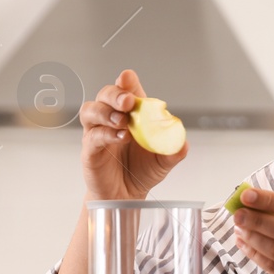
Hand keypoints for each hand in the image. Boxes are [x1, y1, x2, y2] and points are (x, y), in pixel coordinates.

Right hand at [78, 69, 188, 200]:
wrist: (126, 196)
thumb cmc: (141, 171)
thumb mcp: (164, 161)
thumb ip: (173, 150)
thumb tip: (183, 142)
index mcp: (131, 114)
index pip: (126, 90)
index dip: (126, 81)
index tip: (127, 77)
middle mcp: (111, 119)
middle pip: (105, 95)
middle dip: (116, 94)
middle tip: (128, 102)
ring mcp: (97, 132)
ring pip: (91, 110)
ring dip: (106, 112)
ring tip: (123, 122)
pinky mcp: (90, 150)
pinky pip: (93, 136)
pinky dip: (106, 134)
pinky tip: (120, 138)